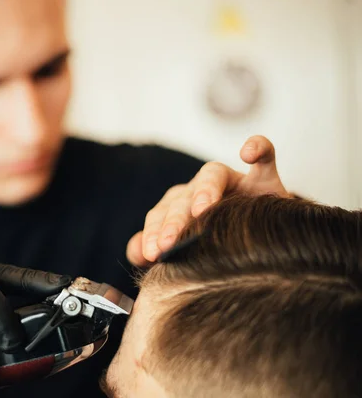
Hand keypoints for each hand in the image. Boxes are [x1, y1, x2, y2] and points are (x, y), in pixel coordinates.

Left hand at [127, 135, 290, 265]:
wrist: (266, 242)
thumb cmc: (221, 244)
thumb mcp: (189, 249)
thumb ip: (159, 247)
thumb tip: (135, 252)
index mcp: (181, 204)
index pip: (161, 214)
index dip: (154, 233)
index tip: (152, 254)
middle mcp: (202, 188)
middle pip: (183, 198)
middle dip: (174, 221)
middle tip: (167, 245)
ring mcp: (234, 181)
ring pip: (212, 175)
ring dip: (205, 190)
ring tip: (201, 210)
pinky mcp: (265, 178)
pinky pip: (264, 156)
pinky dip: (258, 148)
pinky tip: (248, 153)